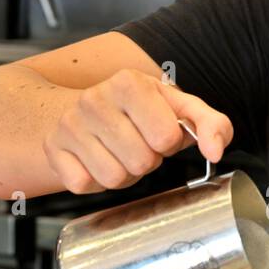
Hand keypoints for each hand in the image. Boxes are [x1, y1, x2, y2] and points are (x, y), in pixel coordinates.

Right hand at [43, 71, 232, 194]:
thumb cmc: (141, 110)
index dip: (169, 143)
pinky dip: (96, 181)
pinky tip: (97, 160)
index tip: (159, 132)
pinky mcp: (53, 150)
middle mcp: (94, 100)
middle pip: (141, 161)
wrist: (86, 107)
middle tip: (138, 144)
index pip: (166, 137)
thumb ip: (212, 125)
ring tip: (119, 152)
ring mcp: (69, 125)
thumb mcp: (181, 108)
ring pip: (113, 178)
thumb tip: (215, 152)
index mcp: (129, 83)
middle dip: (146, 161)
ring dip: (124, 174)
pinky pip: (83, 185)